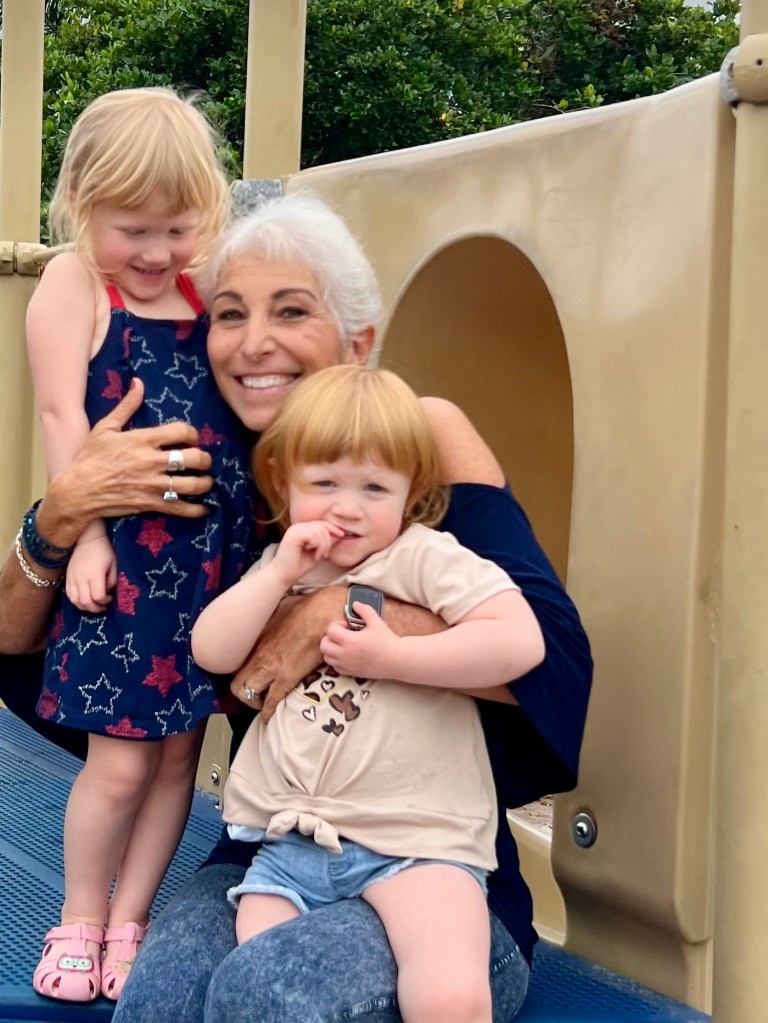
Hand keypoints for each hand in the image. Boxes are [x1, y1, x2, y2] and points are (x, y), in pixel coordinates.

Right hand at [40, 378, 214, 548]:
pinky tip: (204, 508)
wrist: (78, 491)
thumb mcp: (105, 427)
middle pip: (194, 458)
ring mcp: (153, 484)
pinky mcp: (151, 504)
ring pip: (192, 484)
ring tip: (206, 481)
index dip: (192, 434)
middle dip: (205, 459)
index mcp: (143, 440)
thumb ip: (127, 406)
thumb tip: (138, 382)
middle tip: (204, 461)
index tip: (191, 439)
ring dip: (205, 483)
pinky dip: (197, 510)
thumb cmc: (90, 458)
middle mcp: (152, 461)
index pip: (181, 431)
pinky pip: (181, 508)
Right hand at [65, 533, 116, 612]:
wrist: (87, 539)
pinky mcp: (67, 578)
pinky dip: (76, 601)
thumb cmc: (103, 551)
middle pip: (86, 602)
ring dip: (85, 607)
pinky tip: (83, 599)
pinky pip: (69, 595)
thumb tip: (106, 592)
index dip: (105, 601)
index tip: (110, 598)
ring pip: (75, 601)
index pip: (98, 596)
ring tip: (93, 605)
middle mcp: (82, 579)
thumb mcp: (113, 564)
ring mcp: (72, 579)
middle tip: (102, 607)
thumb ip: (112, 580)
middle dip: (95, 608)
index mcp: (95, 575)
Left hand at [231, 589, 344, 721]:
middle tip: (254, 694)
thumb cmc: (308, 607)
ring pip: (246, 693)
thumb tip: (277, 614)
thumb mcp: (282, 606)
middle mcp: (258, 655)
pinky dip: (269, 712)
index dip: (241, 671)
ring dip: (253, 701)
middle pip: (236, 682)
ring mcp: (270, 668)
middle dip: (243, 692)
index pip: (237, 660)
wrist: (325, 614)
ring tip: (262, 704)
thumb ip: (274, 616)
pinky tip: (270, 717)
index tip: (248, 674)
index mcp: (257, 637)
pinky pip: (271, 702)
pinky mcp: (286, 679)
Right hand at [272, 521, 344, 585]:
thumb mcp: (317, 551)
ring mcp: (294, 530)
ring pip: (319, 530)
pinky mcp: (292, 535)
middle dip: (328, 542)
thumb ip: (326, 542)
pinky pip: (312, 534)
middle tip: (324, 555)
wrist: (284, 576)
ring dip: (323, 546)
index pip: (321, 523)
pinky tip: (314, 555)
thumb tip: (340, 533)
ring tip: (318, 556)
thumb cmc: (299, 565)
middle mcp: (297, 526)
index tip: (341, 535)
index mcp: (302, 529)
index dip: (333, 528)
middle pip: (322, 526)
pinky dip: (317, 546)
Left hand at [320, 602, 401, 678]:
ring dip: (331, 649)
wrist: (396, 660)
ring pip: (327, 657)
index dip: (336, 625)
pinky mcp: (350, 672)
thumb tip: (355, 604)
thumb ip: (364, 610)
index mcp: (351, 640)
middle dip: (330, 637)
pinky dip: (336, 660)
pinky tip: (347, 655)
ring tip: (343, 645)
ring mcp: (347, 665)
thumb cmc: (387, 640)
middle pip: (324, 645)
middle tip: (342, 635)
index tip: (346, 626)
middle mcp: (345, 654)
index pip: (330, 631)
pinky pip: (334, 667)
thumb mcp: (376, 622)